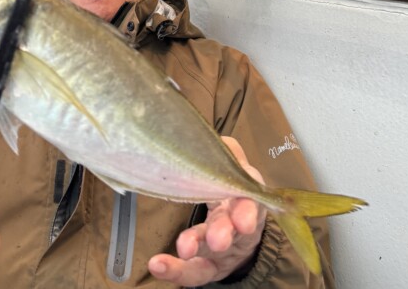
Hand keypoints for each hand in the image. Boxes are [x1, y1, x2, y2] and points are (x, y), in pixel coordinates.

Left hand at [148, 137, 266, 285]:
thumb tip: (211, 135)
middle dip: (224, 233)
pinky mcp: (208, 266)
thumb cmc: (230, 188)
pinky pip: (193, 272)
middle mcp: (236, 225)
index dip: (247, 210)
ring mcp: (222, 248)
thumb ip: (227, 150)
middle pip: (233, 230)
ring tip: (183, 248)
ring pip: (213, 252)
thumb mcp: (234, 164)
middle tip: (217, 240)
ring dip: (199, 248)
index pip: (249, 200)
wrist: (241, 227)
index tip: (243, 220)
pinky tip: (158, 265)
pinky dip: (175, 271)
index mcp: (243, 196)